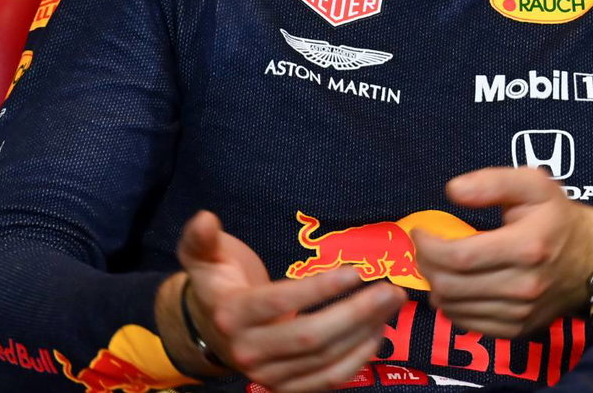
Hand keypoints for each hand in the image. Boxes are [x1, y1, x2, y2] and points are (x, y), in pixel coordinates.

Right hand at [158, 210, 406, 392]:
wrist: (209, 331)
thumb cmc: (219, 284)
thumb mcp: (204, 258)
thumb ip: (201, 239)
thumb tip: (205, 217)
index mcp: (232, 315)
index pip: (281, 303)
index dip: (320, 289)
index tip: (355, 272)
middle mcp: (249, 352)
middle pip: (311, 338)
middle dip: (356, 313)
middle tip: (390, 289)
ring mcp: (269, 376)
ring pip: (325, 360)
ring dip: (365, 333)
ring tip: (391, 304)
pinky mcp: (287, 388)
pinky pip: (328, 381)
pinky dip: (357, 360)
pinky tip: (377, 333)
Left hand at [413, 167, 592, 338]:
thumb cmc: (557, 217)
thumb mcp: (534, 184)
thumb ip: (493, 181)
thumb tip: (453, 190)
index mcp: (526, 247)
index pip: (459, 257)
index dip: (428, 246)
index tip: (420, 232)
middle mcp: (523, 286)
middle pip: (451, 286)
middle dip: (426, 265)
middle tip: (424, 248)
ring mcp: (520, 313)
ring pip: (454, 308)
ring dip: (435, 285)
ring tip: (439, 264)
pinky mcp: (516, 330)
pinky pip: (467, 324)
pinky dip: (452, 305)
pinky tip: (457, 285)